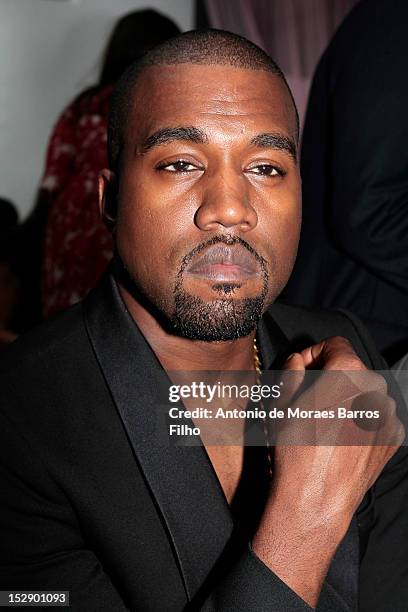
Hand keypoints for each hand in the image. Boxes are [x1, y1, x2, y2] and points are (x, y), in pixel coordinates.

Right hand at [252, 336, 403, 606]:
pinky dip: (361, 421)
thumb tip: (299, 360)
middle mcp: (376, 388)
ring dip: (347, 399)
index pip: (334, 344)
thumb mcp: (282, 401)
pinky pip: (376, 417)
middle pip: (351, 369)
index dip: (314, 355)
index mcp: (349, 372)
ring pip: (365, 393)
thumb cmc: (296, 448)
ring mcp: (388, 414)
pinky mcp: (393, 437)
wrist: (316, 496)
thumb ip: (292, 369)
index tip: (303, 373)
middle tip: (309, 400)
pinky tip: (341, 438)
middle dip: (331, 378)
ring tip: (325, 423)